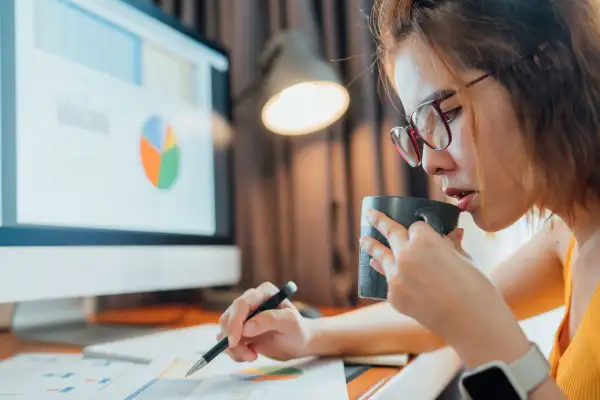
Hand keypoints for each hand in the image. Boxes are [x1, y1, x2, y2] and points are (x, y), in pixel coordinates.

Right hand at [218, 282, 314, 361]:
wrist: (298, 343)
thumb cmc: (297, 330)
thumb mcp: (290, 323)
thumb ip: (270, 320)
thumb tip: (246, 327)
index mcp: (263, 293)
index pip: (241, 304)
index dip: (234, 322)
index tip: (235, 341)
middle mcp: (250, 301)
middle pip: (228, 317)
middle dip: (232, 339)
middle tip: (249, 355)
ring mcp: (243, 316)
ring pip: (224, 331)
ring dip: (234, 349)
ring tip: (253, 356)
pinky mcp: (239, 330)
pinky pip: (226, 341)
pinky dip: (235, 352)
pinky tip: (251, 355)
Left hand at [359, 210, 527, 360]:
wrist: (471, 323)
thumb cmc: (475, 288)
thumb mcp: (465, 260)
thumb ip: (452, 245)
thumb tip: (455, 232)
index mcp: (425, 240)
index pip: (416, 227)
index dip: (420, 229)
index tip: (419, 228)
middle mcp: (406, 254)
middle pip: (391, 232)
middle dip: (380, 222)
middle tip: (370, 215)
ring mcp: (396, 277)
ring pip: (380, 255)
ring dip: (371, 246)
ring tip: (363, 240)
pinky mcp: (393, 297)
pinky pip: (389, 281)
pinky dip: (388, 274)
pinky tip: (377, 267)